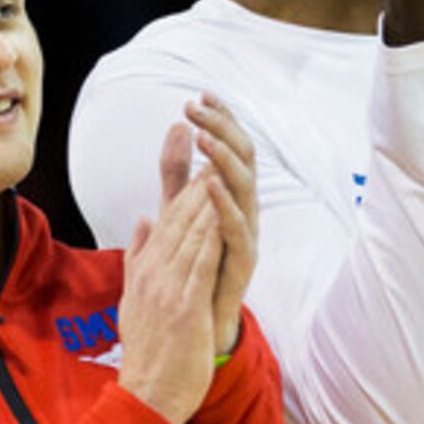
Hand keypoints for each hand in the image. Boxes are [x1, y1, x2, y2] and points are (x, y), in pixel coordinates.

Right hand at [116, 178, 222, 423]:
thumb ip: (138, 259)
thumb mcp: (134, 301)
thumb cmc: (147, 355)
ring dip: (206, 200)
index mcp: (144, 273)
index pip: (166, 222)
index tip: (198, 160)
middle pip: (177, 221)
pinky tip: (223, 213)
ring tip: (220, 167)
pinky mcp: (184, 307)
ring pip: (189, 236)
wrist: (146, 395)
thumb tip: (143, 223)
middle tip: (210, 148)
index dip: (183, 189)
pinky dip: (211, 236)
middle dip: (196, 182)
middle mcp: (152, 275)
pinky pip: (200, 264)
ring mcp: (167, 289)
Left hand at [157, 94, 254, 354]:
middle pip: (243, 159)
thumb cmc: (191, 269)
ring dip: (224, 159)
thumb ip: (176, 174)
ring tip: (203, 136)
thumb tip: (176, 128)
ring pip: (245, 188)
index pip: (230, 149)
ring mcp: (247, 236)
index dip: (220, 121)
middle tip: (199, 105)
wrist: (196, 328)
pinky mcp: (243, 262)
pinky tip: (209, 183)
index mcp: (230, 198)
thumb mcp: (177, 212)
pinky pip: (238, 228)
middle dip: (222, 129)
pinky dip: (225, 204)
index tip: (200, 94)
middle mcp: (244, 211)